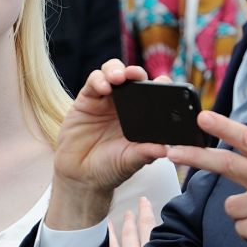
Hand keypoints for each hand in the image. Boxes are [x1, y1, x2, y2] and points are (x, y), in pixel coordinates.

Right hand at [46, 60, 168, 230]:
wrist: (81, 177)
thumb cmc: (109, 168)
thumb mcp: (131, 161)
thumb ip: (146, 153)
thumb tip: (165, 149)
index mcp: (140, 116)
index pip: (153, 93)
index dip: (159, 85)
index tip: (164, 83)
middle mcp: (124, 105)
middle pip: (132, 77)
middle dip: (135, 72)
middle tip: (136, 75)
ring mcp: (104, 100)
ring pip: (112, 72)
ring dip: (116, 69)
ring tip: (119, 78)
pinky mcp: (85, 100)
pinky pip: (93, 82)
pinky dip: (99, 80)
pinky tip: (103, 88)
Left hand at [108, 197, 155, 246]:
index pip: (154, 228)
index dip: (150, 214)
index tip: (148, 203)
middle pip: (142, 229)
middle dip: (142, 214)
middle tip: (142, 202)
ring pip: (126, 237)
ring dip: (128, 223)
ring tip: (128, 213)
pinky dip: (110, 237)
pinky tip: (108, 228)